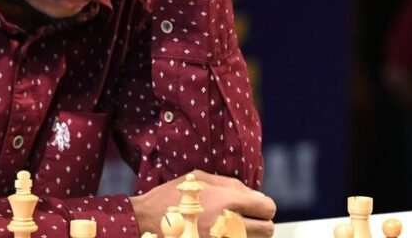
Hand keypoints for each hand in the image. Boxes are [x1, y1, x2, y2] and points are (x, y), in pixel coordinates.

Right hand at [130, 170, 276, 236]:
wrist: (143, 223)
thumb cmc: (171, 198)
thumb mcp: (200, 179)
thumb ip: (231, 184)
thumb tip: (255, 194)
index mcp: (226, 202)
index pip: (267, 207)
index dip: (263, 206)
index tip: (255, 207)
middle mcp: (227, 225)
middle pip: (267, 230)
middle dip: (260, 224)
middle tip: (246, 220)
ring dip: (249, 236)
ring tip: (232, 229)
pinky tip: (220, 236)